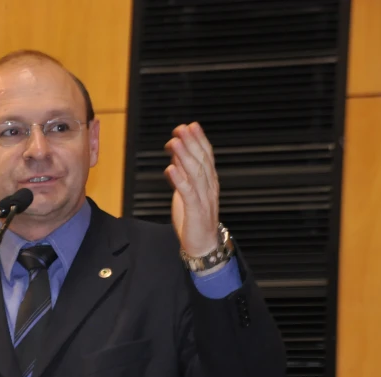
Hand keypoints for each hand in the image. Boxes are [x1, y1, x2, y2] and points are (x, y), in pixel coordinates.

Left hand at [163, 122, 219, 256]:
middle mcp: (209, 188)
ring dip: (185, 156)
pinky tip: (170, 169)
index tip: (190, 126)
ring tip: (174, 142)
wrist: (203, 245)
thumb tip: (176, 154)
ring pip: (196, 174)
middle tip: (181, 128)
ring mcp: (204, 199)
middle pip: (201, 161)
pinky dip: (179, 180)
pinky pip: (188, 193)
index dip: (199, 140)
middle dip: (191, 143)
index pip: (207, 156)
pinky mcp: (196, 212)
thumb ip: (184, 173)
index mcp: (209, 182)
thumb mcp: (188, 192)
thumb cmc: (195, 219)